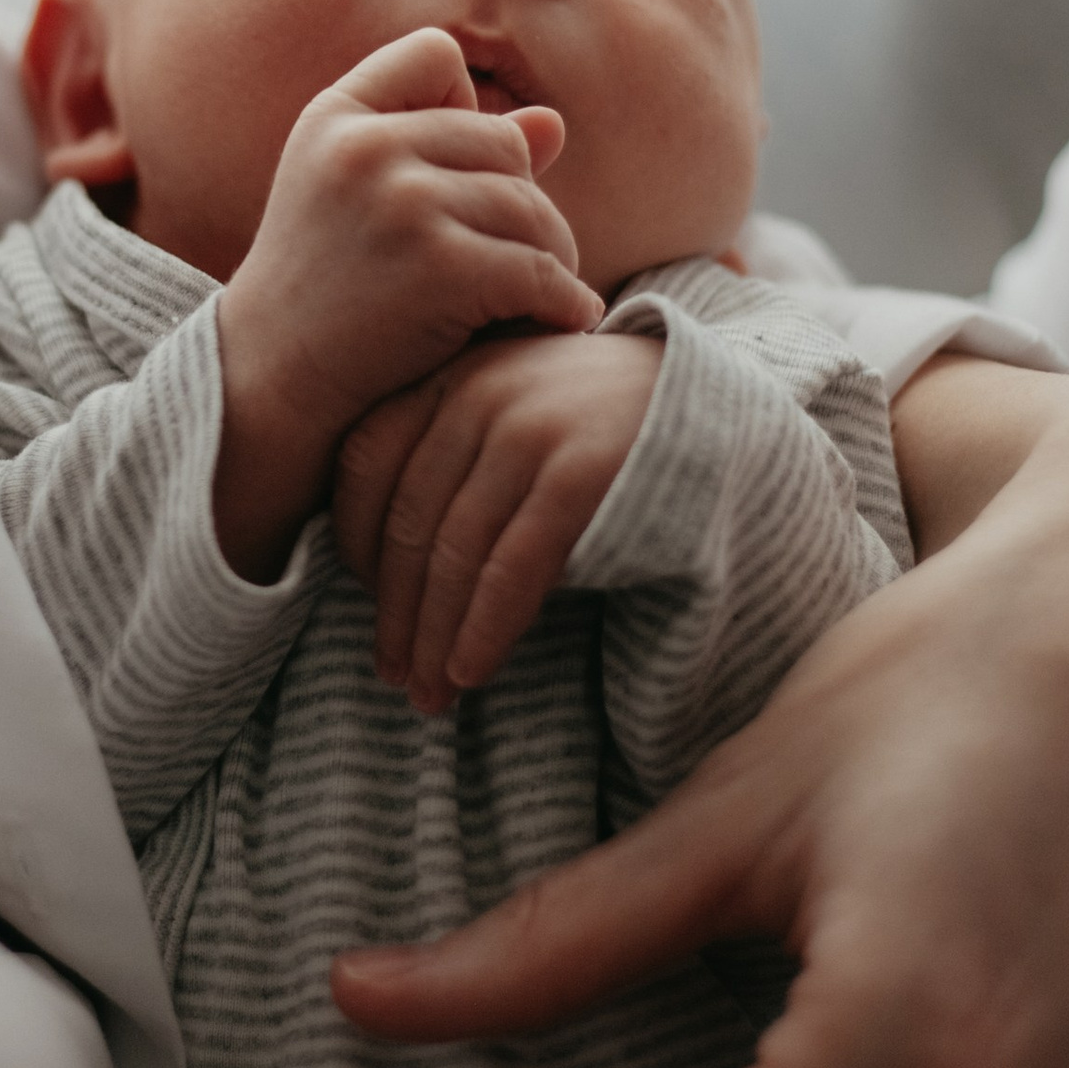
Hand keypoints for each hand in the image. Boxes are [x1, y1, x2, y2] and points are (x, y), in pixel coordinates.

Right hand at [213, 30, 601, 579]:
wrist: (269, 388)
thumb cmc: (323, 294)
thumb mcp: (362, 200)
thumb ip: (450, 152)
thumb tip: (554, 124)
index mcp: (334, 118)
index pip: (436, 56)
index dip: (461, 107)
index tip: (452, 180)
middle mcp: (365, 147)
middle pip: (503, 142)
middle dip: (519, 201)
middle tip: (516, 260)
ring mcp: (402, 204)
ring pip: (532, 208)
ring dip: (552, 256)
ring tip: (540, 295)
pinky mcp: (440, 268)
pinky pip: (541, 270)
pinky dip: (565, 301)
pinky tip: (566, 320)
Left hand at [336, 329, 664, 713]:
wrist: (715, 405)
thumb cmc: (601, 427)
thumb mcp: (517, 411)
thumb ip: (454, 451)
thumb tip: (382, 568)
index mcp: (453, 372)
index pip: (366, 463)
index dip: (353, 547)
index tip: (366, 609)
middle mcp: (482, 390)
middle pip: (411, 521)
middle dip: (397, 612)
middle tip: (393, 675)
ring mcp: (533, 426)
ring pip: (456, 551)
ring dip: (436, 636)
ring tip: (429, 694)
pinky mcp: (583, 470)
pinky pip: (512, 566)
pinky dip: (484, 628)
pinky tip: (471, 672)